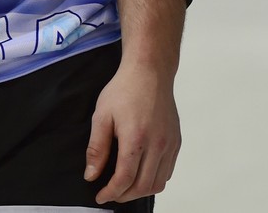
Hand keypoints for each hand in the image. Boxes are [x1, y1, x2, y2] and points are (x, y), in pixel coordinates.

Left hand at [84, 60, 181, 203]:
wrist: (150, 72)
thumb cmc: (124, 90)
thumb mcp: (101, 116)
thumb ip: (96, 148)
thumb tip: (91, 174)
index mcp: (136, 138)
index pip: (125, 179)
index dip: (111, 192)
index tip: (100, 196)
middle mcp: (157, 144)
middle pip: (143, 186)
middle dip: (124, 195)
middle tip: (110, 193)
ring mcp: (169, 144)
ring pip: (158, 183)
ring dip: (140, 190)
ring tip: (124, 187)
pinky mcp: (176, 141)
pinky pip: (167, 171)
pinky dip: (154, 180)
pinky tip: (141, 174)